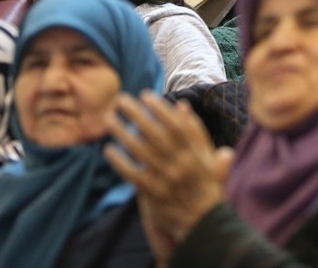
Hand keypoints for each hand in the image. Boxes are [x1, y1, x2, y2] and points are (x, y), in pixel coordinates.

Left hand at [103, 92, 232, 255]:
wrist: (205, 222)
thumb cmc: (206, 186)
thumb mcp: (208, 156)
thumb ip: (196, 131)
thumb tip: (183, 105)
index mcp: (195, 152)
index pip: (176, 125)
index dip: (160, 109)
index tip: (146, 95)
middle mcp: (181, 163)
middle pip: (155, 134)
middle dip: (137, 114)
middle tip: (121, 100)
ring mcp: (167, 179)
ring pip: (141, 151)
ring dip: (123, 133)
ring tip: (109, 119)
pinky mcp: (154, 194)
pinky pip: (134, 175)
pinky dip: (120, 162)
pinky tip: (108, 150)